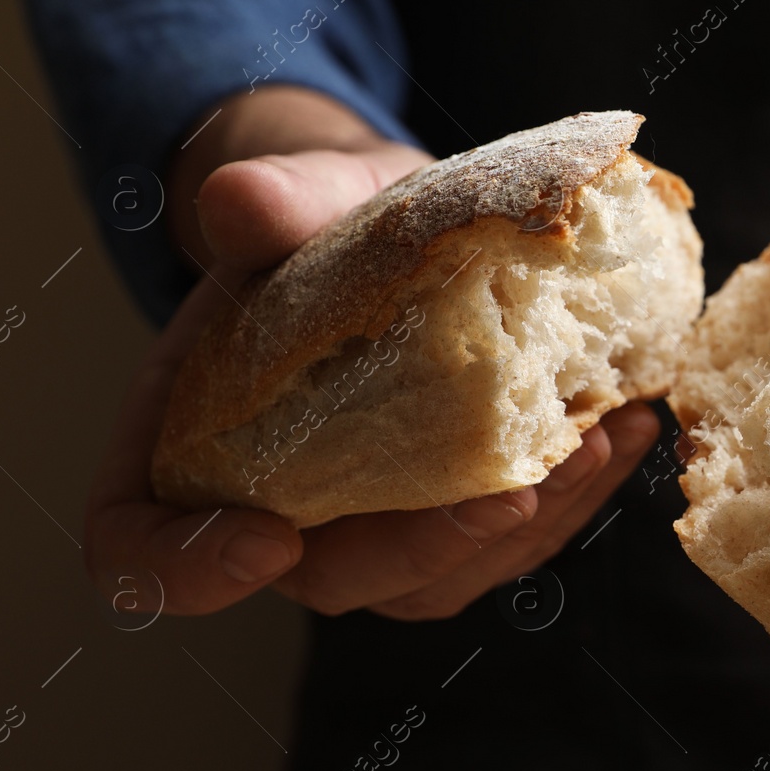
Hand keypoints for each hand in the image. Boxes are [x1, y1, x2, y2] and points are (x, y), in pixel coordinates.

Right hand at [84, 90, 659, 620]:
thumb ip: (272, 202)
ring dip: (529, 527)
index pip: (140, 543)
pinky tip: (629, 417)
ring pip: (440, 574)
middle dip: (426, 548)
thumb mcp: (299, 193)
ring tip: (599, 439)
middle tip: (513, 492)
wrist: (391, 224)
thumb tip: (243, 201)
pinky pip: (512, 536)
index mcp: (187, 440)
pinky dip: (577, 489)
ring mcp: (375, 519)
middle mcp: (277, 503)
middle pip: (329, 577)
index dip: (185, 566)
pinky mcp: (458, 508)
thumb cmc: (323, 219)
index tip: (268, 538)